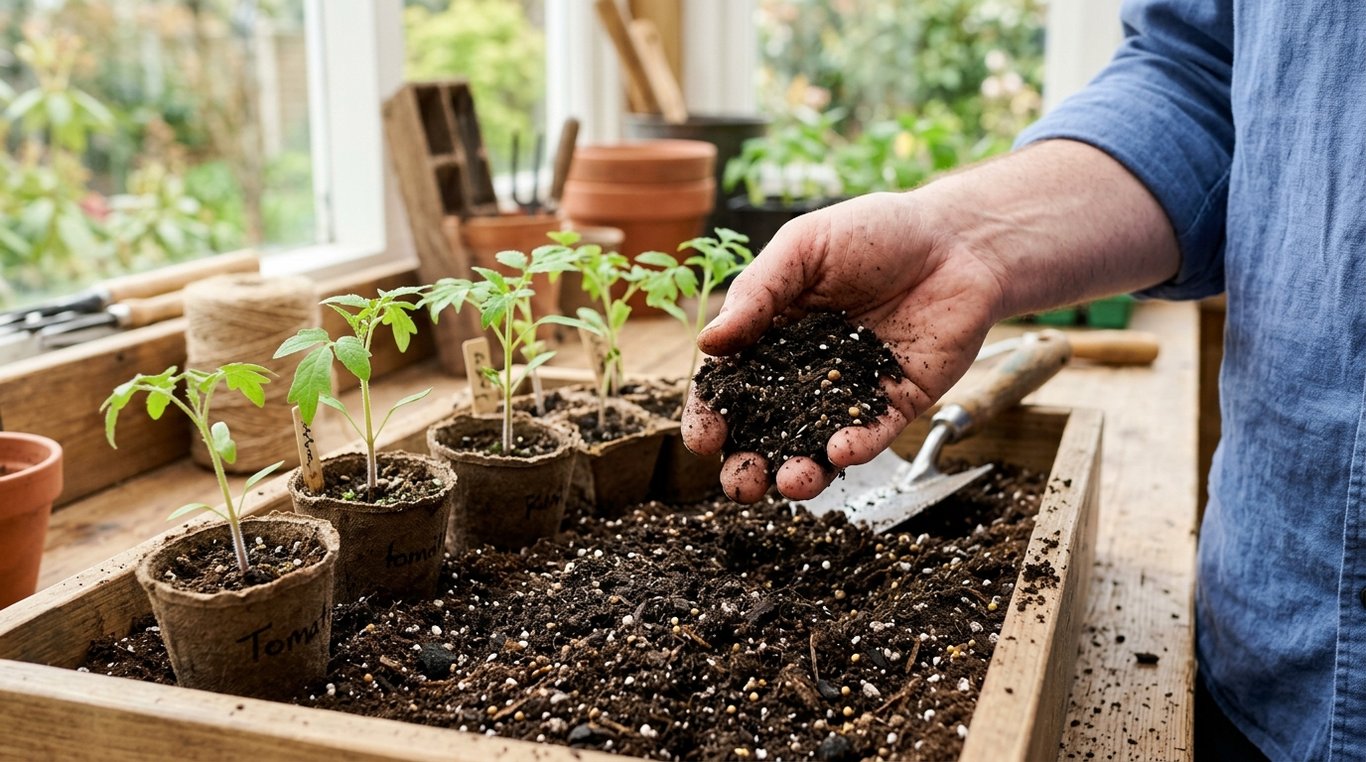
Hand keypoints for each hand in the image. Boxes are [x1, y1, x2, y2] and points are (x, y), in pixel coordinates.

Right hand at [682, 191, 1006, 502]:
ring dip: (799, 472)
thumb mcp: (804, 247)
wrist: (959, 238)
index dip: (712, 414)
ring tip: (790, 483)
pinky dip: (855, 449)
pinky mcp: (896, 402)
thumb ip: (757, 292)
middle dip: (747, 464)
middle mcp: (805, 372)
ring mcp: (851, 392)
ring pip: (817, 445)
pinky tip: (840, 453)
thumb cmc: (876, 231)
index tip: (703, 438)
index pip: (731, 384)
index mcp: (771, 335)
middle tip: (739, 484)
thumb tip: (708, 342)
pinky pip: (872, 435)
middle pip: (766, 431)